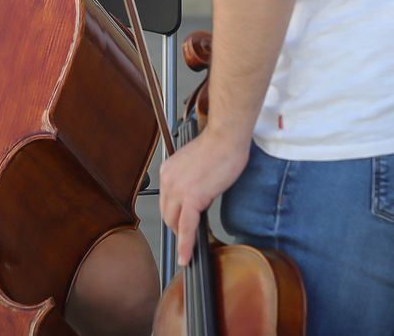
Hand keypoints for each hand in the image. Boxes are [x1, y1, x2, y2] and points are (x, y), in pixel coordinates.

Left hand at [158, 127, 250, 265]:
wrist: (226, 137)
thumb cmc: (219, 146)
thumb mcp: (196, 164)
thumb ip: (191, 181)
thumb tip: (197, 198)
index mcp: (168, 171)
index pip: (166, 201)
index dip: (175, 216)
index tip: (181, 225)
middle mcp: (168, 180)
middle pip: (167, 214)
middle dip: (177, 227)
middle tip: (189, 237)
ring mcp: (178, 189)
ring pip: (174, 223)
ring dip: (182, 237)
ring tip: (190, 248)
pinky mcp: (192, 198)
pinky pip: (186, 228)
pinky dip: (186, 245)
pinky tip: (187, 256)